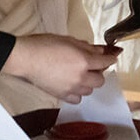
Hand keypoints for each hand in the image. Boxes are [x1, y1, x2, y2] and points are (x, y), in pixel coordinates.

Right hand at [3, 34, 117, 102]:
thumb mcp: (68, 40)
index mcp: (83, 60)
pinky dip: (78, 93)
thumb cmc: (44, 46)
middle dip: (99, 72)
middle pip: (100, 80)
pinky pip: (78, 99)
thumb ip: (87, 47)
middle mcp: (80, 77)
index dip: (111, 58)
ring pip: (90, 91)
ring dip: (88, 83)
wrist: (26, 58)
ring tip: (79, 74)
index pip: (105, 62)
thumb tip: (101, 50)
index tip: (113, 57)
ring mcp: (72, 88)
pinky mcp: (62, 95)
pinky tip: (72, 85)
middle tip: (92, 65)